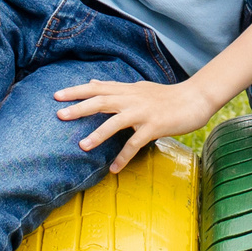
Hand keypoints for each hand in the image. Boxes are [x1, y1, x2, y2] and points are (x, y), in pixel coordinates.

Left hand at [54, 79, 218, 170]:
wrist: (195, 99)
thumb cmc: (166, 96)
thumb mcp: (139, 87)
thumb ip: (115, 87)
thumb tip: (92, 81)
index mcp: (127, 90)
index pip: (97, 88)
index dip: (77, 91)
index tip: (56, 95)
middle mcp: (132, 99)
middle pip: (101, 101)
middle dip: (79, 108)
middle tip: (59, 115)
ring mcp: (143, 113)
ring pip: (116, 122)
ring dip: (98, 134)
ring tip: (82, 146)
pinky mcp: (154, 127)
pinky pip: (135, 144)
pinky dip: (123, 157)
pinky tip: (113, 169)